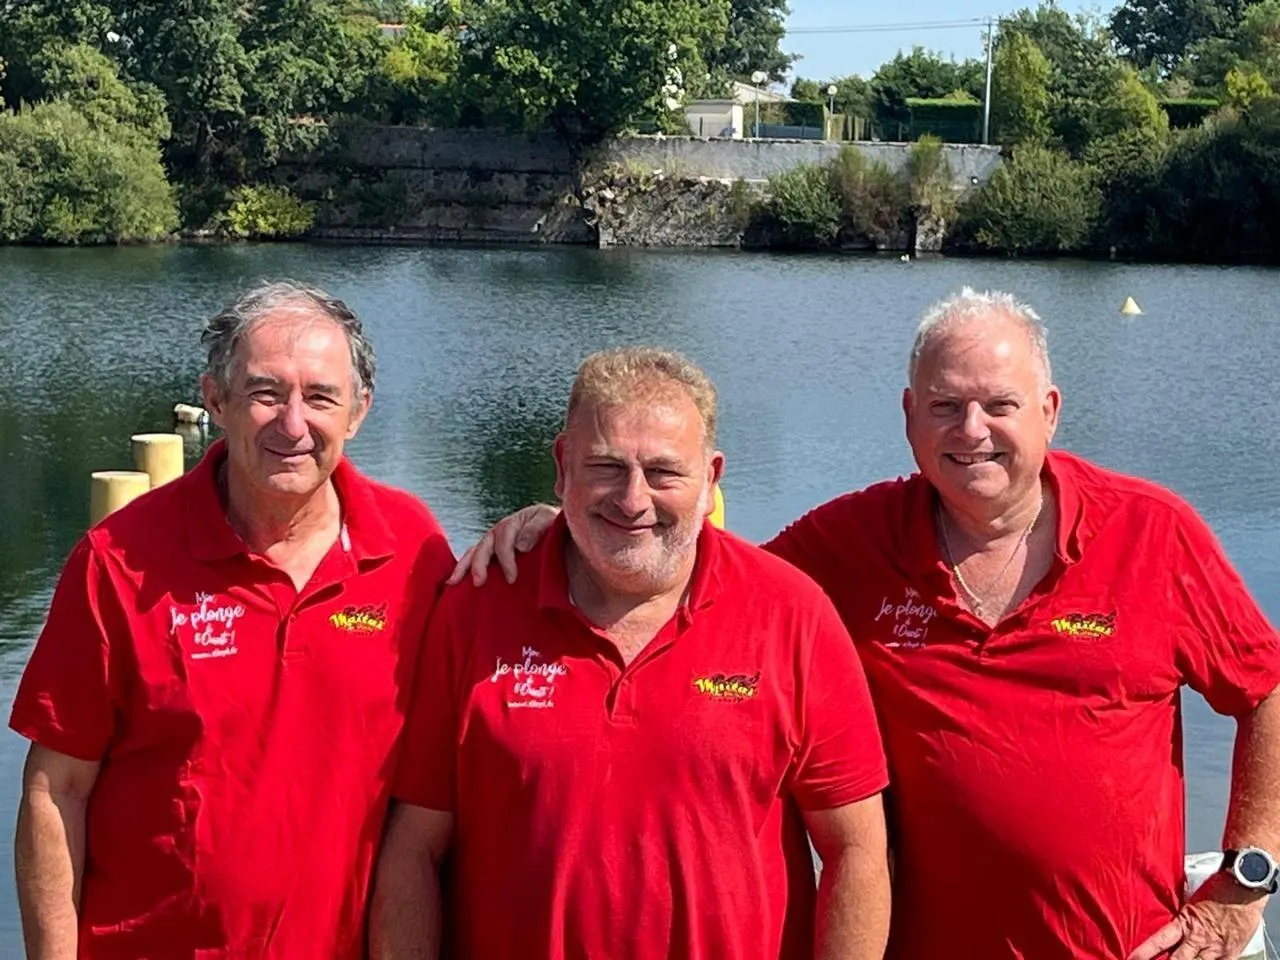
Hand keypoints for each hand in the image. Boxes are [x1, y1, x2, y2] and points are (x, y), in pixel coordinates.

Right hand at [446, 504, 561, 586]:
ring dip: (463, 567)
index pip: (504, 540)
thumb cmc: (553, 526)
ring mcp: (493, 543)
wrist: (557, 531)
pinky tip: (456, 583)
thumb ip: (536, 529)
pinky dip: (464, 570)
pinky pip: (475, 559)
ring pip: (474, 552)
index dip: (506, 559)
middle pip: (484, 546)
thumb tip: (521, 546)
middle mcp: (498, 532)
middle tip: (479, 583)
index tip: (512, 578)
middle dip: (479, 564)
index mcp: (513, 523)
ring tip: (453, 583)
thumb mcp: (549, 520)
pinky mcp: (492, 554)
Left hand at [1128, 872, 1266, 959]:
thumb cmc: (1219, 888)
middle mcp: (1199, 938)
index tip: (1132, 958)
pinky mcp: (1231, 954)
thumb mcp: (1191, 900)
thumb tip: (1164, 922)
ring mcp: (1216, 949)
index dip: (1145, 952)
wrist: (1244, 886)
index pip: (1159, 940)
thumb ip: (1180, 915)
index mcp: (1185, 921)